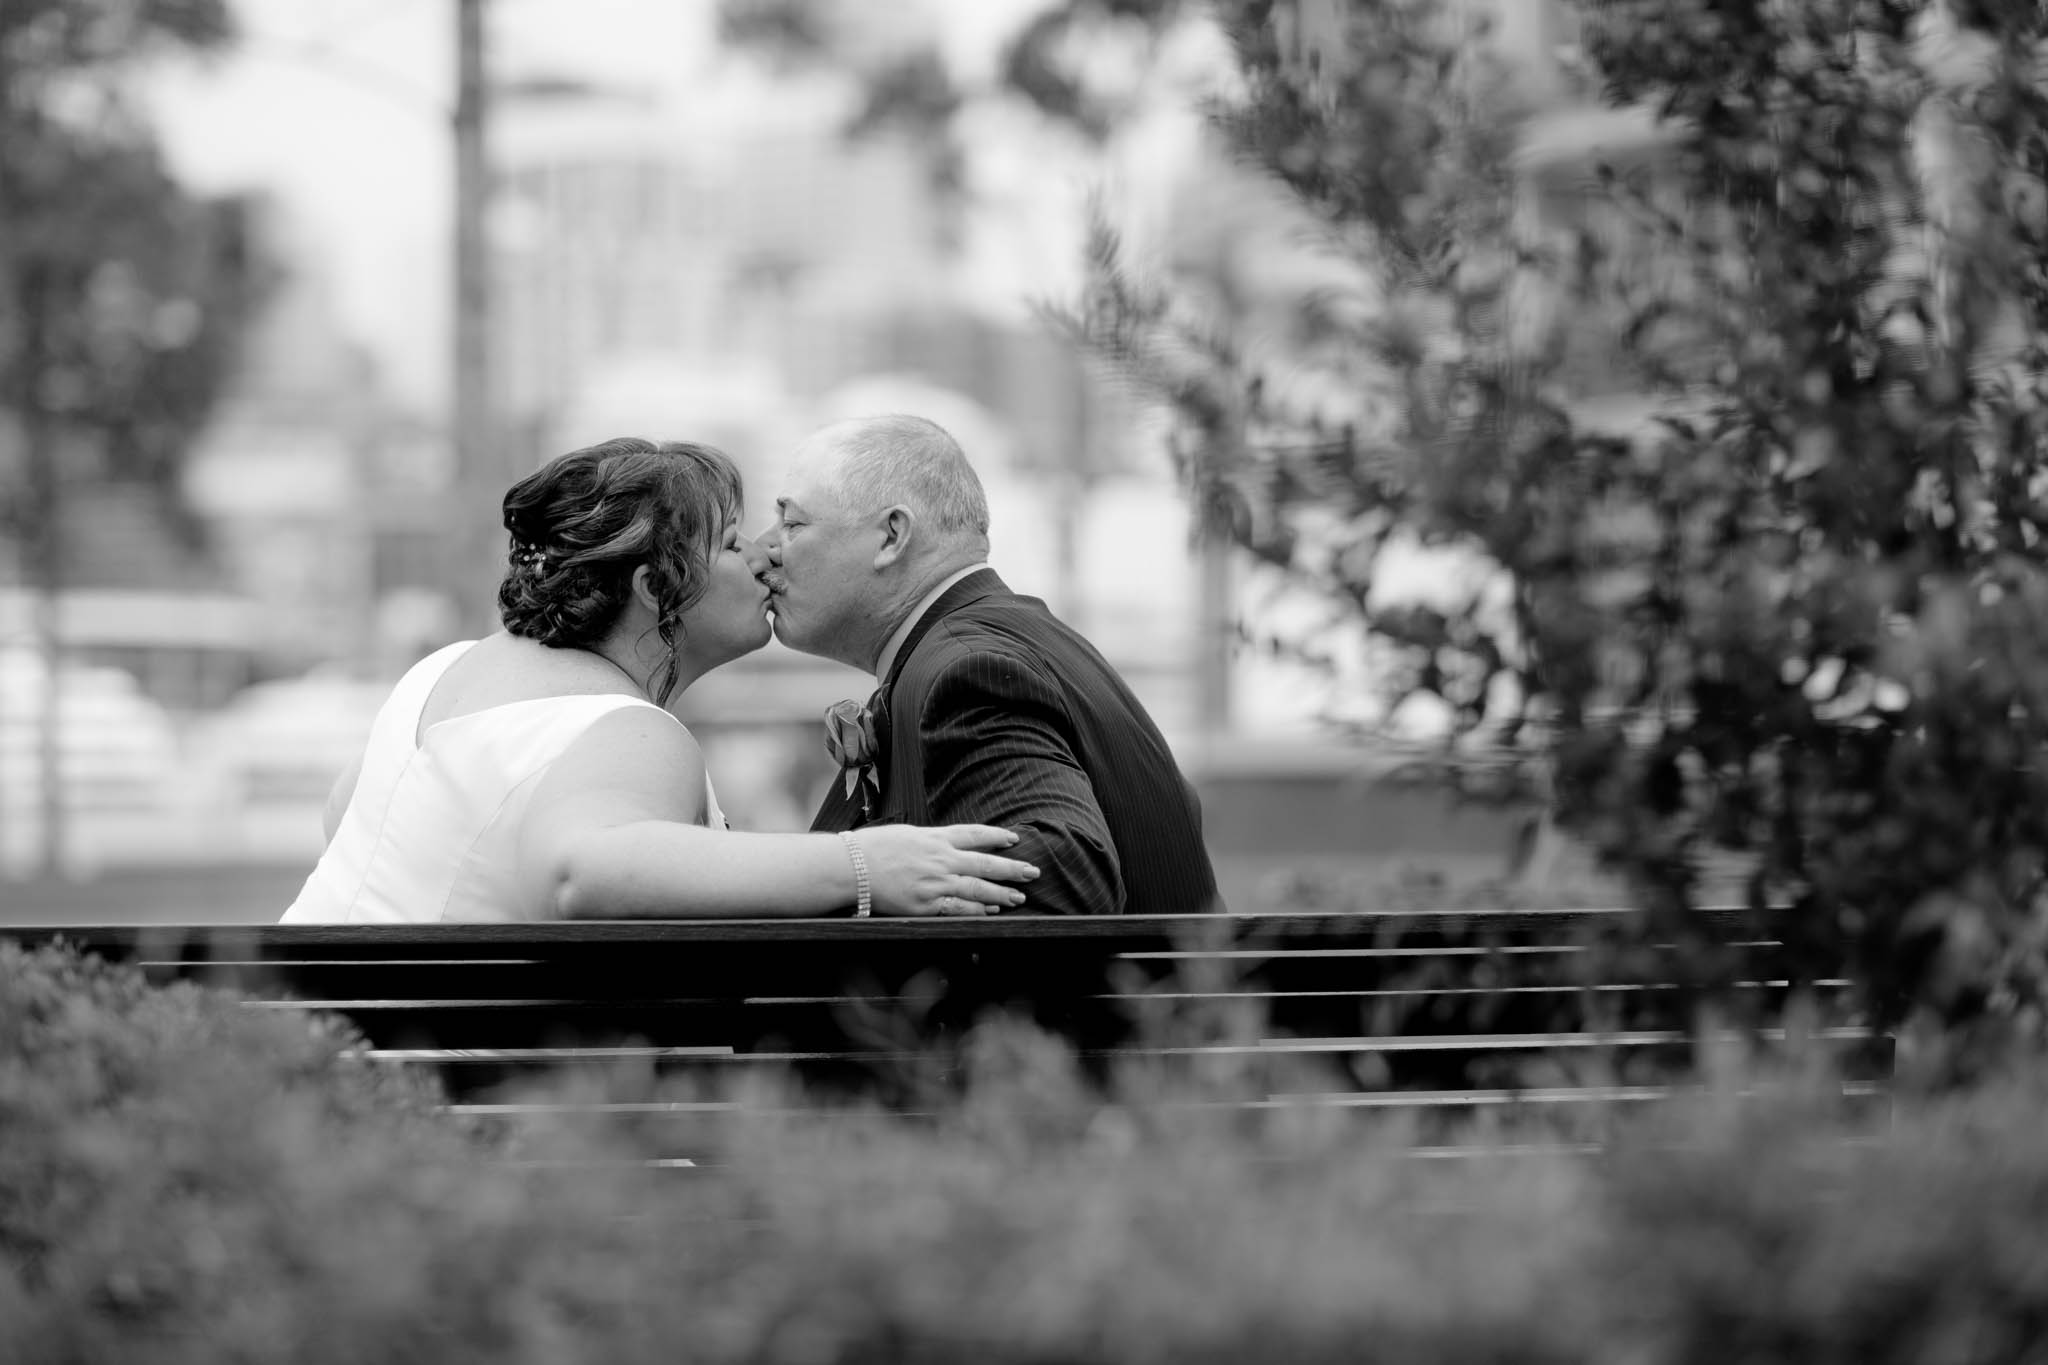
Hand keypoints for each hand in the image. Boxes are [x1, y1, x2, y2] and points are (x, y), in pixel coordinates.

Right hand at [849, 824, 1038, 915]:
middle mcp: (940, 859)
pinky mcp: (925, 905)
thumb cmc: (872, 849)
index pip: (975, 834)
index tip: (1014, 840)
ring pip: (977, 888)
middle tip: (1033, 871)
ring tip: (1020, 896)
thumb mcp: (906, 834)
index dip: (997, 836)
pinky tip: (992, 911)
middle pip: (985, 862)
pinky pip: (958, 908)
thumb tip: (947, 842)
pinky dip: (978, 910)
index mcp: (935, 838)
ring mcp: (934, 883)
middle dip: (1012, 868)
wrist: (851, 867)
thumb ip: (930, 840)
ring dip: (1002, 893)